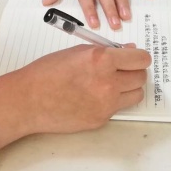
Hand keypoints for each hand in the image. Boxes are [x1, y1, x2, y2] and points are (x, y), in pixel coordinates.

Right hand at [0, 44, 150, 150]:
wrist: (29, 99)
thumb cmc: (47, 71)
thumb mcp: (76, 52)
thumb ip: (104, 51)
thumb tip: (127, 51)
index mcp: (101, 60)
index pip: (140, 59)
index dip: (139, 57)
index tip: (136, 57)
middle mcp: (108, 82)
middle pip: (141, 77)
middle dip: (133, 71)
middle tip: (121, 68)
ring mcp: (106, 104)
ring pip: (136, 94)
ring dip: (128, 87)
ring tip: (110, 82)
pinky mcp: (102, 119)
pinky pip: (118, 108)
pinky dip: (112, 101)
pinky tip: (94, 95)